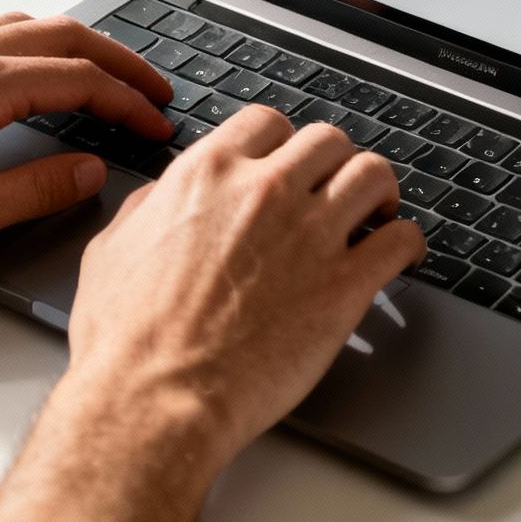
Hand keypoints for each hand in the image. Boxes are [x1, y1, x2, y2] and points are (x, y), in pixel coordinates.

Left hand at [0, 12, 172, 273]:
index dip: (129, 102)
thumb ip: (35, 190)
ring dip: (76, 47)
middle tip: (155, 90)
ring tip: (106, 78)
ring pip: (25, 27)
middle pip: (63, 35)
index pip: (80, 79)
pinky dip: (33, 45)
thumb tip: (89, 172)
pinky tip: (32, 74)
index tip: (157, 124)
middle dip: (119, 61)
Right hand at [0, 106, 426, 521]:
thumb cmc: (127, 339)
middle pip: (328, 140)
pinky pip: (401, 240)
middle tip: (335, 186)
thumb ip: (149, 208)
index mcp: (208, 175)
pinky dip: (407, 242)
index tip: (289, 162)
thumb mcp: (113, 249)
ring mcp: (311, 235)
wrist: (156, 398)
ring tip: (377, 212)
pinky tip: (401, 254)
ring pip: (373, 175)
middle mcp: (265, 192)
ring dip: (378, 191)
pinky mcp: (345, 286)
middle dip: (334, 162)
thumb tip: (164, 197)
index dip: (282, 142)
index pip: (267, 123)